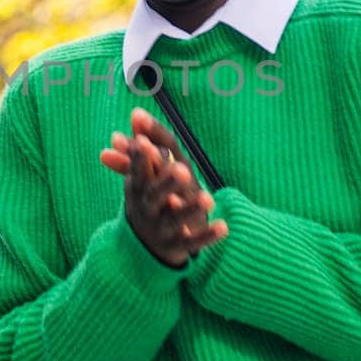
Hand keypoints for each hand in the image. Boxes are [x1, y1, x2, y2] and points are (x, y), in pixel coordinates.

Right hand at [99, 108, 227, 267]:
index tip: (142, 141)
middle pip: (155, 195)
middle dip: (167, 182)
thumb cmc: (147, 200)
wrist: (144, 247)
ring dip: (190, 209)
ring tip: (208, 198)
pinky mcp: (178, 246)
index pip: (139, 170)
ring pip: (175, 219)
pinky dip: (208, 236)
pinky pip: (194, 242)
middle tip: (182, 170)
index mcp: (138, 189)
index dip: (139, 157)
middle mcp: (147, 208)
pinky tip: (225, 226)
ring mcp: (162, 228)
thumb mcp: (140, 178)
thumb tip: (135, 113)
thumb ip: (141, 146)